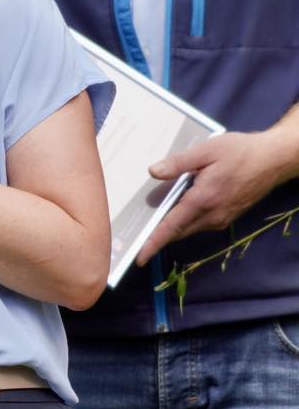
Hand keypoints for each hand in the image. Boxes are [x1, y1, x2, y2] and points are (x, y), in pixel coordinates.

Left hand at [136, 132, 286, 264]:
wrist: (272, 160)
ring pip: (189, 229)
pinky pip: (200, 224)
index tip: (140, 258)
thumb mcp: (206, 151)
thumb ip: (178, 163)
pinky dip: (184, 222)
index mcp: (203, 199)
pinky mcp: (226, 216)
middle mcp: (212, 215)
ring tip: (149, 224)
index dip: (155, 242)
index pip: (173, 226)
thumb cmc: (239, 152)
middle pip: (178, 231)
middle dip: (157, 237)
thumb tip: (153, 172)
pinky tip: (175, 211)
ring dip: (171, 229)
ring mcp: (221, 218)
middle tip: (135, 237)